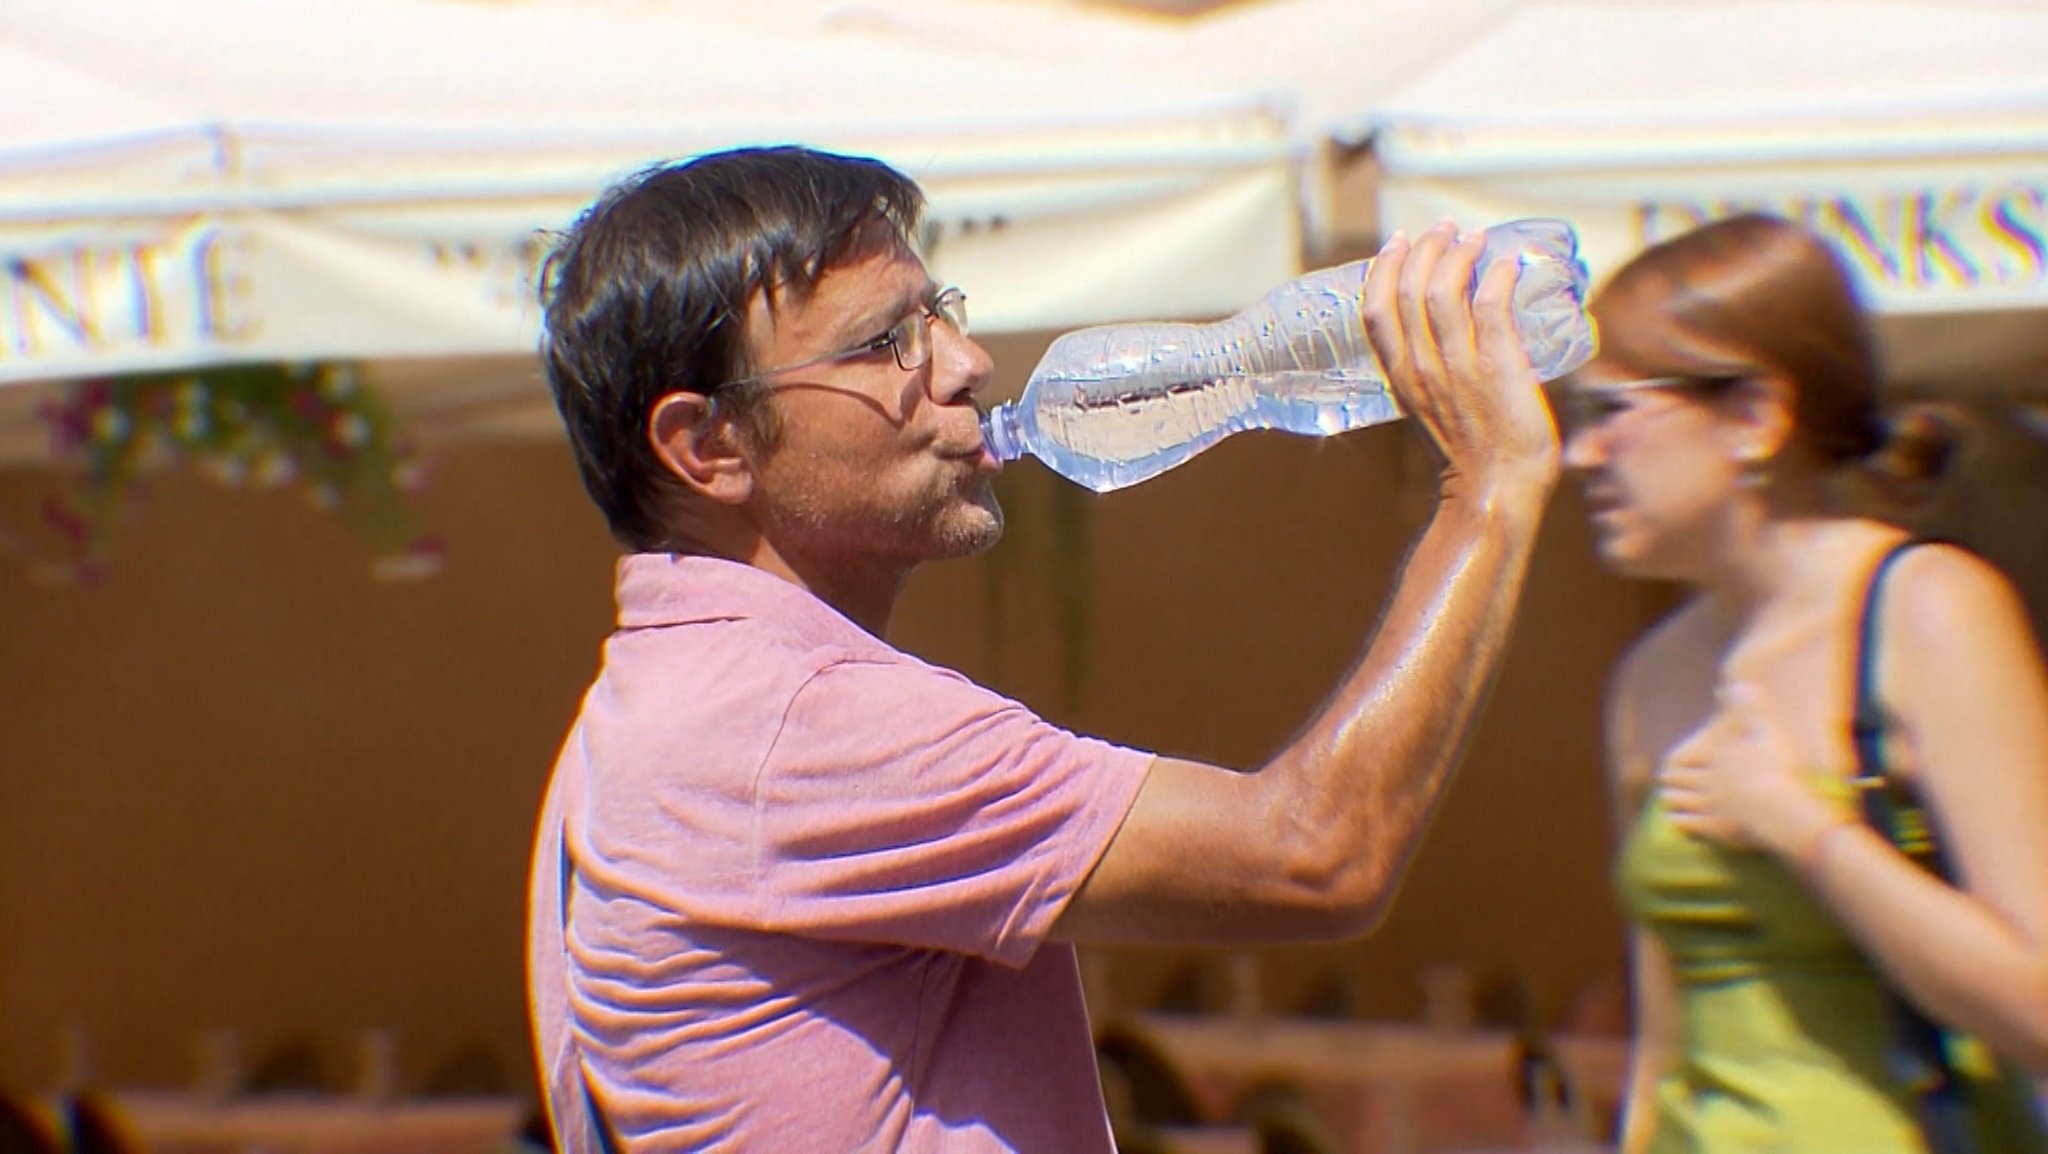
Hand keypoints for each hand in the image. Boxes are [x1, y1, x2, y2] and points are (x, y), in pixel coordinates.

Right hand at [1361, 222, 1559, 500]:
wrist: (1494, 494)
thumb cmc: (1472, 462)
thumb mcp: (1432, 413)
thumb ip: (1434, 379)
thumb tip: (1453, 350)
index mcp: (1400, 378)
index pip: (1376, 310)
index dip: (1384, 268)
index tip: (1397, 242)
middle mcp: (1422, 368)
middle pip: (1408, 289)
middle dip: (1425, 249)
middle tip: (1445, 228)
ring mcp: (1458, 367)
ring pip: (1445, 291)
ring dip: (1459, 254)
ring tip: (1474, 237)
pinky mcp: (1497, 368)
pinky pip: (1489, 307)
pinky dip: (1496, 277)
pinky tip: (1505, 265)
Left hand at [1660, 683, 1848, 859]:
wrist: (1780, 808)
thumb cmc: (1776, 769)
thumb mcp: (1766, 732)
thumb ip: (1750, 709)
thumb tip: (1734, 683)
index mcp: (1716, 757)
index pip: (1682, 761)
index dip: (1676, 766)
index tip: (1669, 769)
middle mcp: (1707, 781)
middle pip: (1676, 781)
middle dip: (1672, 783)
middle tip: (1667, 785)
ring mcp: (1708, 806)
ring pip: (1676, 802)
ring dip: (1673, 801)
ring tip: (1671, 803)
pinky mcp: (1714, 830)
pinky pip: (1686, 827)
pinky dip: (1681, 824)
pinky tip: (1682, 825)